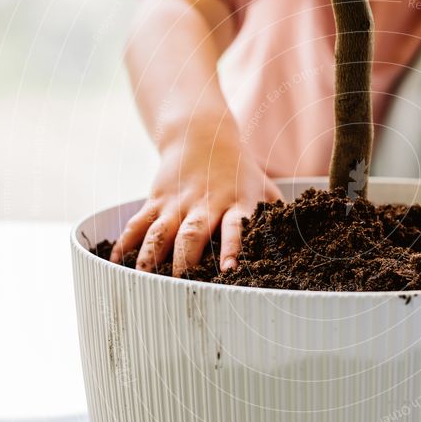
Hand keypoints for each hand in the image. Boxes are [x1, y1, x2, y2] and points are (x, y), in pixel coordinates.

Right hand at [110, 123, 281, 276]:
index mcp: (236, 203)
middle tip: (182, 288)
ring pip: (160, 232)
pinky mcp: (156, 200)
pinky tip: (118, 264)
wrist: (202, 133)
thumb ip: (278, 216)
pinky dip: (126, 244)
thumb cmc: (241, 171)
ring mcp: (177, 202)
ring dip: (152, 258)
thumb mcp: (265, 188)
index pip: (235, 227)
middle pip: (192, 235)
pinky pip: (138, 224)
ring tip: (145, 282)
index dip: (231, 247)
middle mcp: (205, 204)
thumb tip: (303, 246)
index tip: (230, 269)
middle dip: (186, 263)